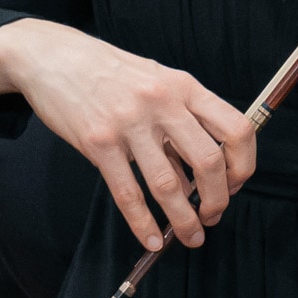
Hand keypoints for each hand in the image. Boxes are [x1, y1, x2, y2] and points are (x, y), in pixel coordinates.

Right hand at [0, 18, 255, 252]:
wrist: (54, 57)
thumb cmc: (112, 73)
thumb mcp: (158, 83)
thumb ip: (181, 123)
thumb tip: (200, 178)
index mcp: (186, 87)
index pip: (236, 128)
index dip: (243, 163)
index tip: (236, 184)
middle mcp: (163, 103)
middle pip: (209, 161)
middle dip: (218, 198)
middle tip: (214, 217)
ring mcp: (130, 123)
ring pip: (169, 184)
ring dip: (184, 219)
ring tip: (192, 237)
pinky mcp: (98, 143)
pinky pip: (128, 193)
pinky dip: (143, 223)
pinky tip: (152, 240)